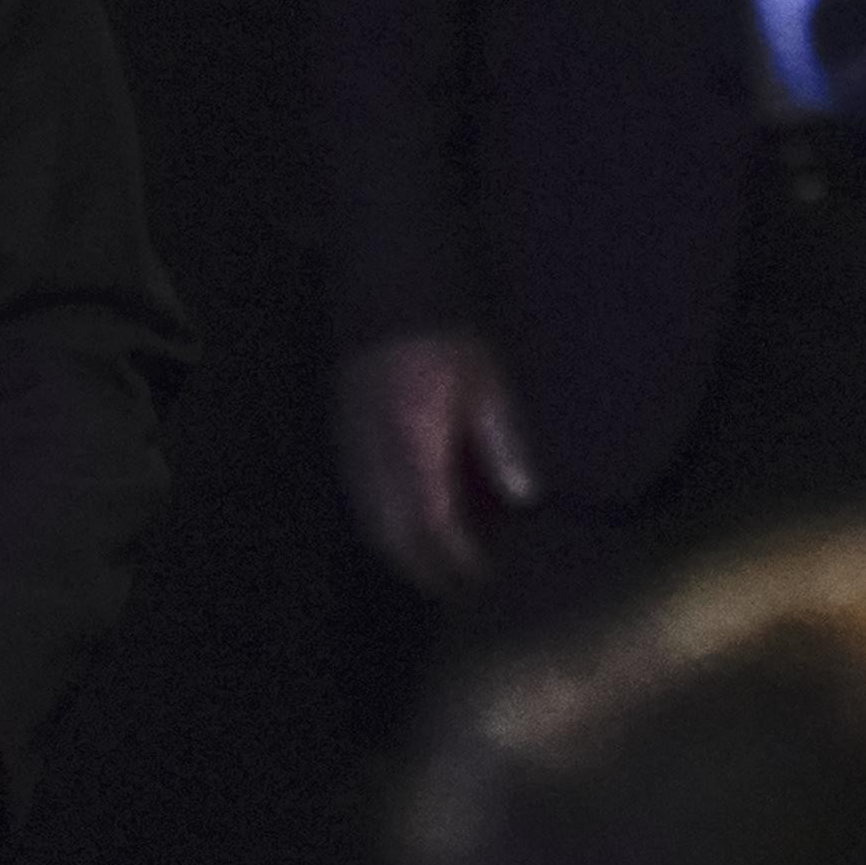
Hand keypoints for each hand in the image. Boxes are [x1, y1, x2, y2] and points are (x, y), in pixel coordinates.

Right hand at [337, 327, 534, 594]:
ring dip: (400, 549)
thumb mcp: (489, 378)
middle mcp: (373, 451)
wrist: (386, 277)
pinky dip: (383, 519)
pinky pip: (357, 493)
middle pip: (390, 533)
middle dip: (424, 568)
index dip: (457, 561)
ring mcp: (350, 440)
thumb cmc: (447, 325)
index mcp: (413, 441)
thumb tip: (522, 500)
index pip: (432, 525)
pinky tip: (409, 518)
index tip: (487, 581)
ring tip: (437, 563)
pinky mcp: (342, 428)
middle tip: (461, 588)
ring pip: (367, 517)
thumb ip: (502, 440)